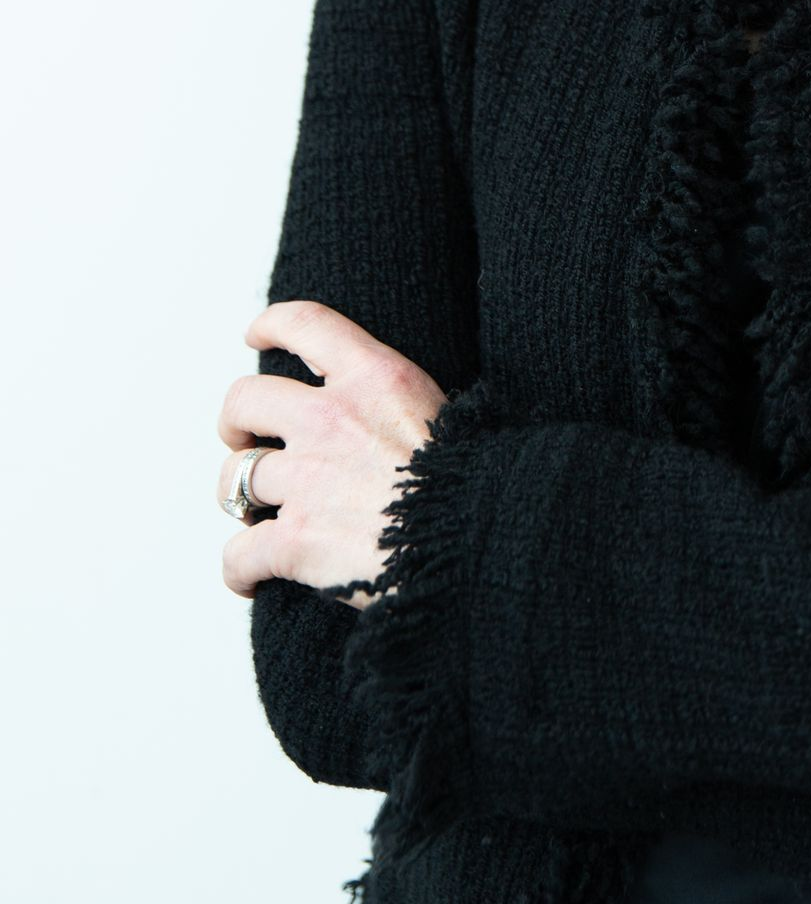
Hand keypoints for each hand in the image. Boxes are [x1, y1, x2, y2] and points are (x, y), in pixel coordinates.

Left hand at [218, 302, 448, 607]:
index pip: (306, 324)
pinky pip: (239, 552)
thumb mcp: (442, 411)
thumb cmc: (473, 484)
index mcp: (375, 378)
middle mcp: (331, 419)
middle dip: (236, 423)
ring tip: (256, 517)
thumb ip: (393, 400)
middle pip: (246, 400)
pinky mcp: (296, 540)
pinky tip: (250, 579)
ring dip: (239, 498)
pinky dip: (240, 570)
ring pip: (235, 479)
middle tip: (243, 441)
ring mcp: (308, 479)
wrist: (483, 539)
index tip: (256, 336)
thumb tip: (373, 411)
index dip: (271, 325)